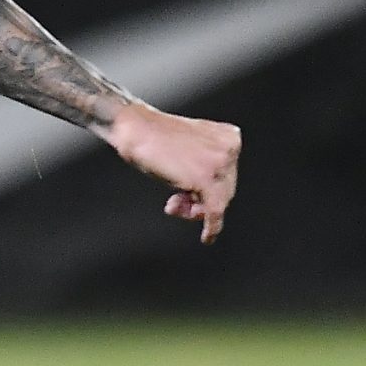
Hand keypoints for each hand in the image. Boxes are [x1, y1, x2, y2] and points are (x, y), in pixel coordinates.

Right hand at [102, 101, 241, 244]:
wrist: (135, 128)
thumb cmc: (153, 136)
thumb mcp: (189, 147)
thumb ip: (204, 165)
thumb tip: (205, 198)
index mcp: (229, 136)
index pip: (228, 173)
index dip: (209, 188)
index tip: (188, 193)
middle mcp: (230, 148)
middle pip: (226, 188)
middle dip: (201, 200)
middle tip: (176, 203)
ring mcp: (220, 164)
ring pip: (220, 201)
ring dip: (195, 211)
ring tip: (174, 206)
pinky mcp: (206, 180)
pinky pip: (215, 211)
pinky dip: (211, 227)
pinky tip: (207, 237)